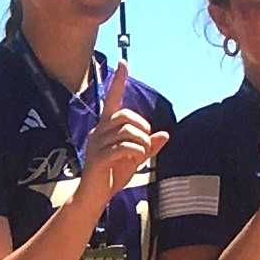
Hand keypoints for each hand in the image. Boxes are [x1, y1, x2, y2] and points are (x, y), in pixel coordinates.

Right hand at [78, 62, 168, 204]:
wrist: (94, 197)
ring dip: (141, 142)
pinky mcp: (98, 158)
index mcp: (105, 128)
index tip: (124, 62)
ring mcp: (96, 145)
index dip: (119, 81)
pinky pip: (124, 147)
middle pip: (125, 115)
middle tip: (144, 143)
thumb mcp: (136, 159)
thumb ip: (149, 146)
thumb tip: (165, 134)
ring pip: (127, 131)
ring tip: (140, 155)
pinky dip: (136, 152)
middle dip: (142, 127)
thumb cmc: (112, 176)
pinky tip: (134, 161)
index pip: (112, 99)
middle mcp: (98, 132)